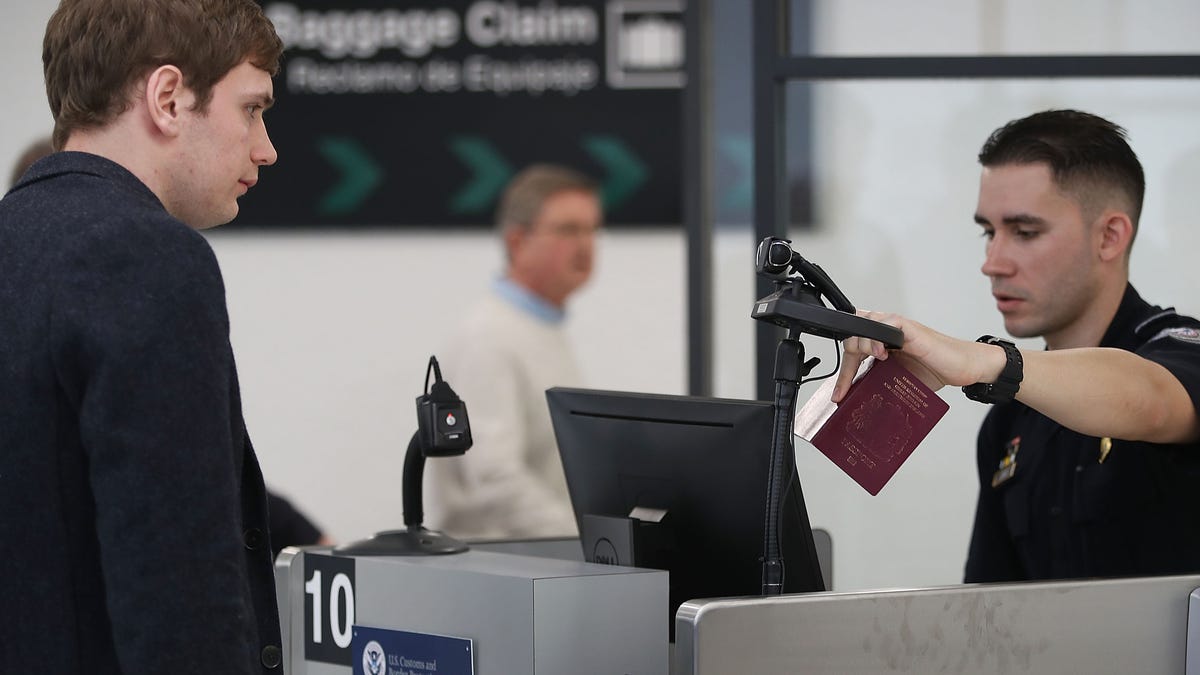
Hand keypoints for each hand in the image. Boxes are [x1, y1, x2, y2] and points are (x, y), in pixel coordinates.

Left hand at [831, 311, 1003, 402]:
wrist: (962, 368)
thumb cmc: (933, 371)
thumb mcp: (897, 381)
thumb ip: (879, 383)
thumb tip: (858, 402)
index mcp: (881, 344)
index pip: (852, 351)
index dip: (842, 374)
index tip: (838, 396)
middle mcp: (885, 332)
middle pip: (852, 336)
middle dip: (846, 362)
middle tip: (847, 387)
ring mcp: (896, 327)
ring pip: (863, 325)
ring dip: (860, 345)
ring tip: (872, 361)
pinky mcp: (908, 327)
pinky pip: (885, 322)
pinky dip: (878, 337)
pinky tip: (881, 354)